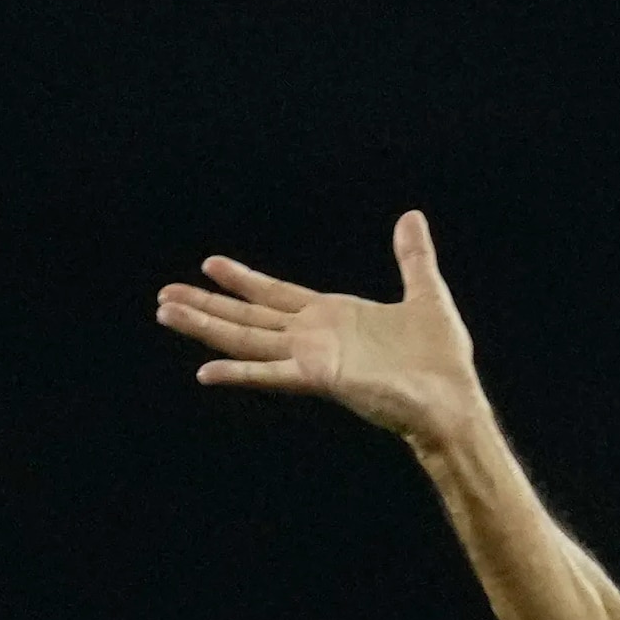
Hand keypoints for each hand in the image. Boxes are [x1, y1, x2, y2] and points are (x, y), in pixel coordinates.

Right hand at [157, 210, 485, 444]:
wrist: (454, 402)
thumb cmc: (442, 360)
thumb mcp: (427, 294)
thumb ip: (413, 257)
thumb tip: (412, 217)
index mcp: (333, 317)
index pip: (276, 295)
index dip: (244, 280)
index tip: (210, 264)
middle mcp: (314, 338)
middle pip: (249, 318)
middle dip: (207, 305)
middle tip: (164, 294)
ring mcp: (313, 358)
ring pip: (246, 340)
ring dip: (206, 328)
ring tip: (166, 314)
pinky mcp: (320, 378)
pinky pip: (271, 374)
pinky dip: (238, 373)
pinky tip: (204, 371)